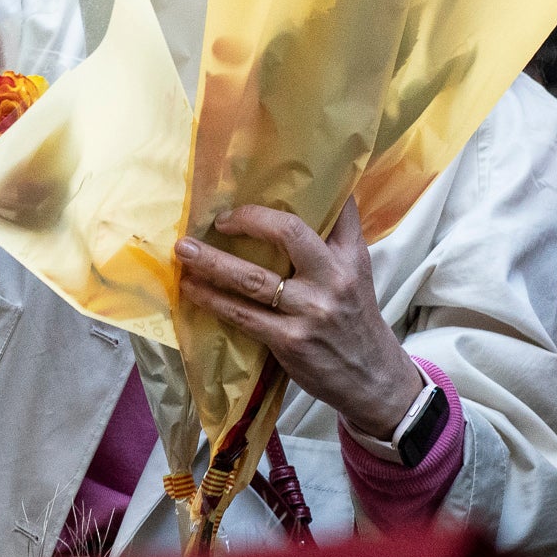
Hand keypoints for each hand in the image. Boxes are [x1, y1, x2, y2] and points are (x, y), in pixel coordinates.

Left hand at [176, 198, 424, 439]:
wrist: (372, 378)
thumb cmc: (355, 320)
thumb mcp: (358, 275)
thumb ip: (334, 242)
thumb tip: (307, 201)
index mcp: (350, 257)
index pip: (338, 209)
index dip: (312, 187)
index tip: (271, 177)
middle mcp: (333, 278)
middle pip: (288, 233)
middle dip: (249, 220)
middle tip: (220, 219)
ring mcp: (311, 310)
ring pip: (254, 278)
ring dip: (213, 262)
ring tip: (184, 250)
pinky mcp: (290, 340)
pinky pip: (243, 315)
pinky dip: (213, 300)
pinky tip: (193, 289)